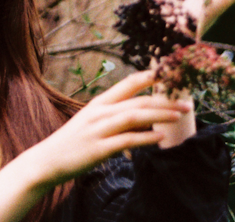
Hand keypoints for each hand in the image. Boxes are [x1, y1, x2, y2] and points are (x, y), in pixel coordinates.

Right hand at [28, 70, 190, 185]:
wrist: (48, 160)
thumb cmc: (74, 142)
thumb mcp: (92, 122)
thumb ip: (116, 118)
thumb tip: (145, 119)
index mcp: (99, 103)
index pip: (127, 84)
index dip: (149, 77)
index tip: (171, 74)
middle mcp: (99, 112)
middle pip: (137, 101)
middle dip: (164, 100)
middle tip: (187, 102)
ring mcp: (99, 129)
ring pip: (134, 116)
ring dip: (159, 114)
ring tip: (179, 116)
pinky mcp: (99, 148)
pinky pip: (127, 140)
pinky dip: (146, 137)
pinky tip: (160, 138)